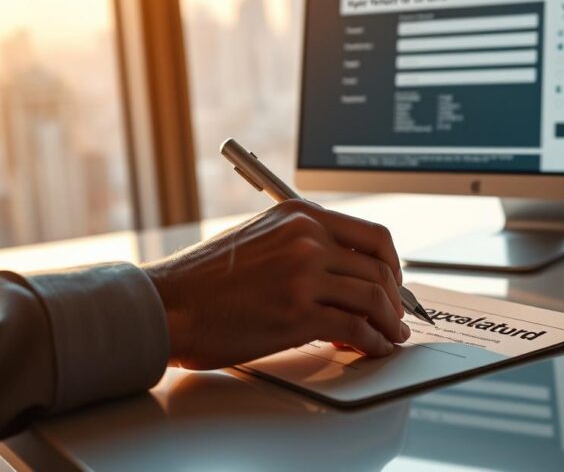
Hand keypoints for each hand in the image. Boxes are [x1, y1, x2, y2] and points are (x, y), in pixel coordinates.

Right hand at [141, 200, 409, 368]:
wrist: (167, 304)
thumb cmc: (203, 279)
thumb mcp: (259, 240)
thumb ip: (302, 246)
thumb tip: (342, 272)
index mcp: (299, 215)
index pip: (371, 234)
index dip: (392, 263)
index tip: (393, 280)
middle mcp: (306, 238)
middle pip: (378, 268)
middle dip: (394, 297)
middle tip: (396, 315)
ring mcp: (303, 274)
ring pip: (373, 297)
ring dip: (389, 322)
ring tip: (390, 335)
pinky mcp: (298, 312)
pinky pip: (355, 327)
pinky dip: (373, 341)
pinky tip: (374, 348)